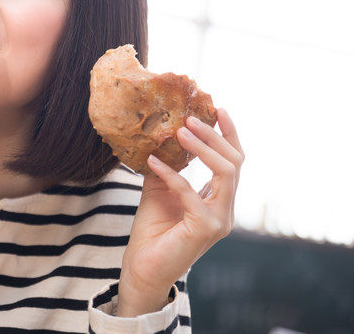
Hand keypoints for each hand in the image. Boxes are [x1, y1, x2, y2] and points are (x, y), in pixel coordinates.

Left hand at [117, 108, 243, 316]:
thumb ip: (168, 167)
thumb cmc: (153, 232)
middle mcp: (226, 209)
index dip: (229, 133)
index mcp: (220, 200)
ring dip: (201, 148)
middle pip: (233, 162)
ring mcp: (220, 220)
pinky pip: (190, 192)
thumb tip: (162, 135)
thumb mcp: (160, 190)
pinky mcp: (205, 228)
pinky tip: (152, 162)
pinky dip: (171, 173)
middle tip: (190, 117)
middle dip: (214, 136)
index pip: (233, 161)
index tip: (218, 107)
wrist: (143, 268)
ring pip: (225, 172)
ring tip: (179, 130)